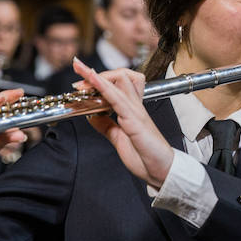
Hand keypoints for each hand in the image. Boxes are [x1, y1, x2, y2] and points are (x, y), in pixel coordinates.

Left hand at [73, 58, 174, 189]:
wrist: (162, 170)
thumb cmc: (146, 156)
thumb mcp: (118, 138)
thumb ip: (106, 126)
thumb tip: (91, 116)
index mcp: (131, 110)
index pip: (117, 84)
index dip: (98, 79)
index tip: (80, 79)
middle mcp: (135, 106)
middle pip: (120, 75)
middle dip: (96, 73)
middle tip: (77, 75)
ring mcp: (136, 112)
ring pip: (119, 82)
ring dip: (97, 75)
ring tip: (80, 70)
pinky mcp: (135, 121)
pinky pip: (119, 100)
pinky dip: (104, 88)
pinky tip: (94, 81)